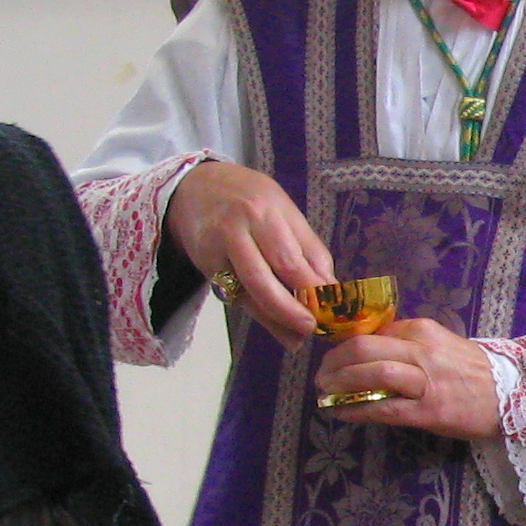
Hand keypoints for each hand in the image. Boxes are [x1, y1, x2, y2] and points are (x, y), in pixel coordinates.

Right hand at [166, 161, 333, 345]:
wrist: (194, 188)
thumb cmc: (248, 198)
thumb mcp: (282, 209)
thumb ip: (307, 246)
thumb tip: (330, 288)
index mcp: (267, 210)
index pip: (294, 256)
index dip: (314, 287)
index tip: (332, 310)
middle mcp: (240, 227)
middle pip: (269, 276)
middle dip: (293, 308)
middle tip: (312, 327)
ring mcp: (218, 247)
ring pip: (250, 290)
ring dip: (276, 318)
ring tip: (296, 337)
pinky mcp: (206, 265)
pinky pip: (236, 294)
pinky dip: (258, 313)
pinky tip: (275, 326)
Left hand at [317, 318, 500, 441]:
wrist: (513, 396)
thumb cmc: (473, 372)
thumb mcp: (440, 344)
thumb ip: (407, 343)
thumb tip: (368, 348)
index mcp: (423, 330)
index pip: (373, 330)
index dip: (345, 343)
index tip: (334, 356)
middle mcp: (422, 350)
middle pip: (364, 347)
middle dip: (335, 361)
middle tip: (322, 375)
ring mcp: (426, 381)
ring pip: (372, 373)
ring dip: (340, 383)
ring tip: (326, 392)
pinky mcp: (428, 410)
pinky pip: (384, 408)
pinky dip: (356, 410)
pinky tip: (341, 412)